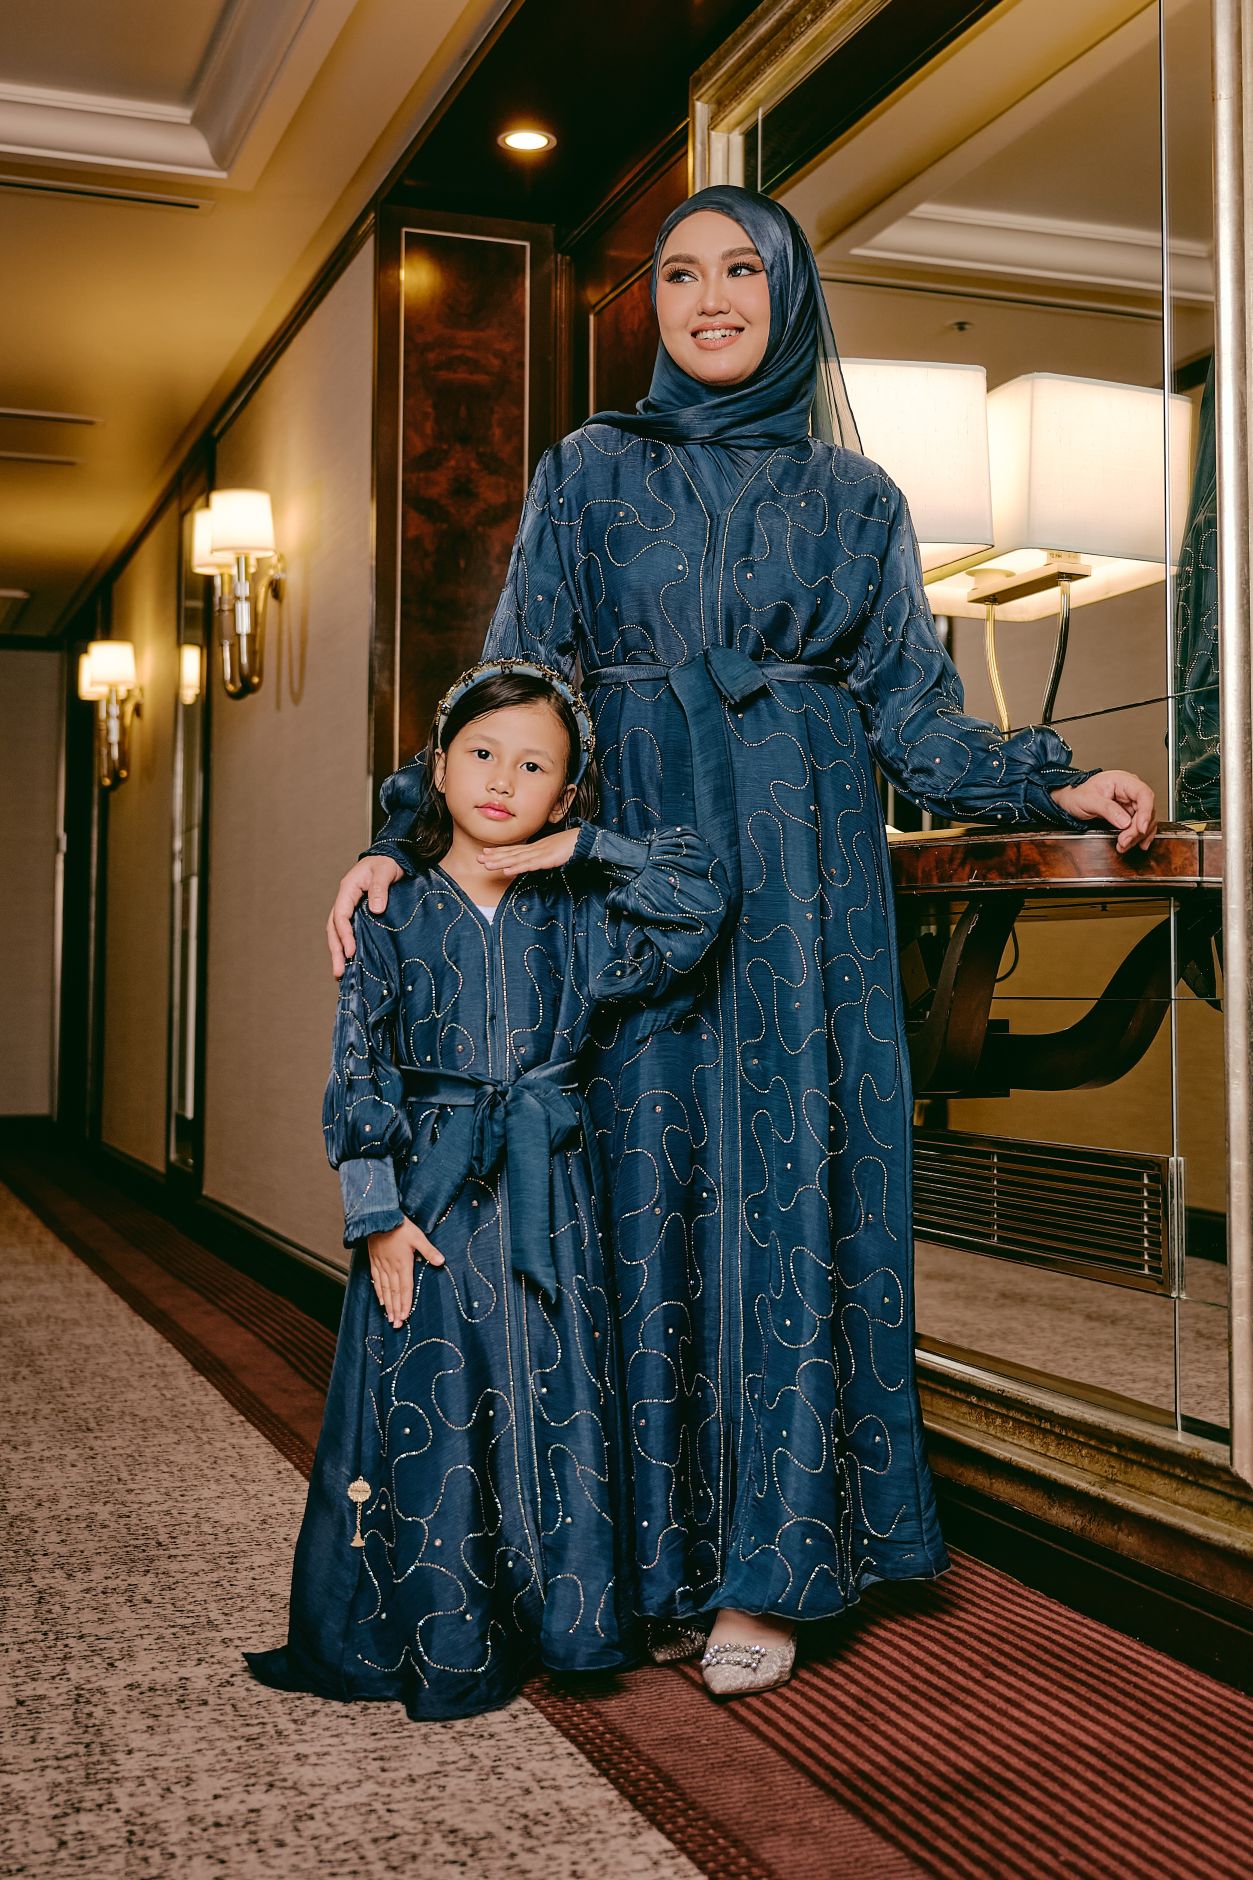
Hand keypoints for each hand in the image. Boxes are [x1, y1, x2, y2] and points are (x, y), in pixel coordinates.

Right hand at [327, 856, 403, 977]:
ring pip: (338, 932)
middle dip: (336, 950)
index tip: (351, 951)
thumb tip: (376, 910)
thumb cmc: (388, 862)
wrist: (393, 857)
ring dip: (338, 952)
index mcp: (348, 889)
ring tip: (340, 973)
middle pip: (334, 928)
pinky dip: (347, 945)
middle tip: (338, 972)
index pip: (340, 914)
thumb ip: (380, 889)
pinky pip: (349, 930)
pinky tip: (351, 961)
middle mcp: (345, 899)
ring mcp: (350, 906)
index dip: (344, 934)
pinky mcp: (358, 913)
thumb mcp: (385, 872)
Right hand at [367, 1216, 443, 1326]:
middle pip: (394, 1293)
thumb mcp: (418, 1237)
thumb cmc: (399, 1226)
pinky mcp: (374, 1261)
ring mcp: (381, 1265)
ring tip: (389, 1317)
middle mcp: (391, 1268)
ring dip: (388, 1305)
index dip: (405, 1304)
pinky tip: (381, 1300)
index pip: (405, 1288)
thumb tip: (441, 1261)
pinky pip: (376, 1280)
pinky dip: (379, 1292)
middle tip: (396, 1325)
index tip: (405, 1317)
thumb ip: (429, 1251)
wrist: (377, 1217)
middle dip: (396, 1310)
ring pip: (385, 1289)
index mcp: (403, 1264)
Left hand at [478, 827, 580, 874]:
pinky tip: (507, 871)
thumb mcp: (554, 852)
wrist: (585, 839)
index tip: (485, 852)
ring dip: (501, 862)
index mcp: (536, 847)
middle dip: (494, 856)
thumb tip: (535, 862)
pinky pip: (529, 865)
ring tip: (486, 865)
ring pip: (516, 859)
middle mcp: (535, 849)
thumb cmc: (571, 845)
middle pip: (511, 853)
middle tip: (478, 858)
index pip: (514, 849)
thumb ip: (544, 857)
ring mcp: (540, 853)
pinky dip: (517, 868)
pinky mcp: (547, 859)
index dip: (499, 851)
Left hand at [1050, 770, 1156, 852]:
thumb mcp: (1088, 800)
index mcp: (1123, 781)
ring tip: (1124, 845)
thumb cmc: (1077, 794)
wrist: (1070, 800)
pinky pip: (1140, 824)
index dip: (1146, 812)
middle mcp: (1130, 790)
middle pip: (1145, 810)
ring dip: (1137, 835)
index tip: (1140, 828)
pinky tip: (1138, 844)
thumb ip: (1107, 809)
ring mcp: (1131, 802)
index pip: (1143, 794)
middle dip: (1137, 829)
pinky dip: (1139, 835)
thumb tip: (1125, 822)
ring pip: (1145, 819)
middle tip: (1125, 841)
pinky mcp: (1129, 813)